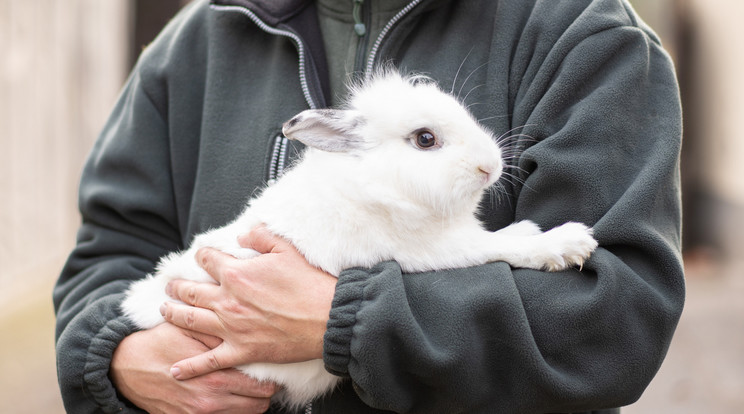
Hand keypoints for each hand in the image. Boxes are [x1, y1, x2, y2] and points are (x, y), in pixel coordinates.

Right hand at [111, 322, 276, 412]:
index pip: (261, 385)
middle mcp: (210, 401)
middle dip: (264, 391)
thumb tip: (247, 337)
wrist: (124, 366)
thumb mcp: (191, 332)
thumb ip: (221, 337)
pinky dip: (231, 410)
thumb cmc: (159, 343)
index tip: (271, 368)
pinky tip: (229, 397)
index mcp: (215, 377)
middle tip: (263, 377)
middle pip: (259, 404)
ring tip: (247, 387)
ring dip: (250, 402)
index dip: (271, 377)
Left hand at [160, 225, 336, 379]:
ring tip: (164, 310)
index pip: (207, 260)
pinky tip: (175, 370)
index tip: (200, 256)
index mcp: (236, 274)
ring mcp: (231, 328)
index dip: (202, 255)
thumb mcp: (286, 249)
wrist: (326, 318)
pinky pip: (209, 361)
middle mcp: (227, 300)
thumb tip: (243, 233)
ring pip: (191, 321)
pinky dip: (190, 367)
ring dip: (173, 314)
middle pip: (191, 291)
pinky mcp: (241, 351)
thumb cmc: (309, 283)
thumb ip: (260, 237)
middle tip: (169, 286)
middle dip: (177, 287)